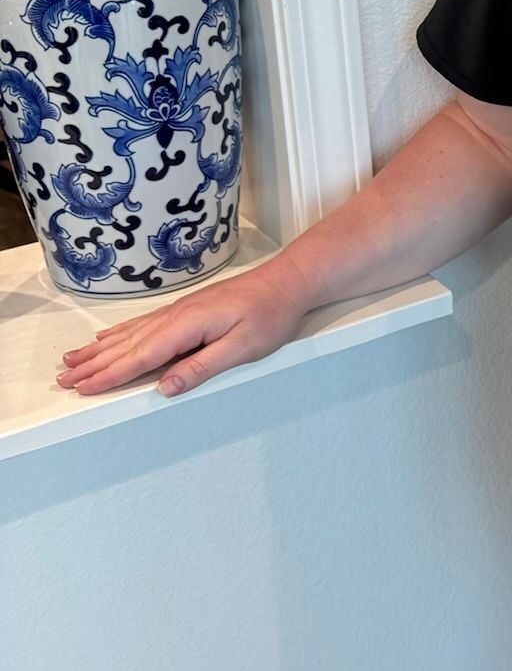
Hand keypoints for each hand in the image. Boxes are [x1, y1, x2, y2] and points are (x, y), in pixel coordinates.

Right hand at [53, 260, 310, 399]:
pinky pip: (142, 324)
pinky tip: (108, 337)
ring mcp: (179, 310)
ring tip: (73, 360)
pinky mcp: (185, 309)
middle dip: (94, 364)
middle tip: (64, 379)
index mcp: (188, 325)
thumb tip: (165, 388)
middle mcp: (176, 315)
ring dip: (100, 349)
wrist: (286, 282)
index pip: (141, 357)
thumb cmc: (270, 314)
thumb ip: (202, 367)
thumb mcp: (242, 348)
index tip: (84, 389)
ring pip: (130, 334)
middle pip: (127, 345)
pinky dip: (120, 333)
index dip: (110, 375)